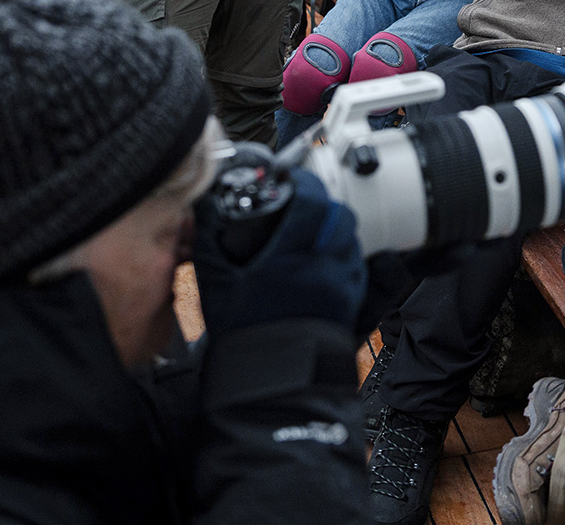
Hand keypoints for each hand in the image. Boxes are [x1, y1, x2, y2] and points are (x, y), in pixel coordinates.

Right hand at [188, 170, 364, 333]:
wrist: (271, 382)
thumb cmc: (244, 335)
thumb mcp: (215, 283)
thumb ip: (210, 240)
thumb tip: (206, 209)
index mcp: (292, 255)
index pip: (312, 199)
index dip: (304, 182)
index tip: (292, 181)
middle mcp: (323, 265)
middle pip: (340, 214)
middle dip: (323, 204)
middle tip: (303, 206)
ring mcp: (342, 284)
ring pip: (352, 238)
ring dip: (335, 229)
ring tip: (313, 234)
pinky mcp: (352, 302)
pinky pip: (358, 266)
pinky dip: (344, 256)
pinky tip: (323, 263)